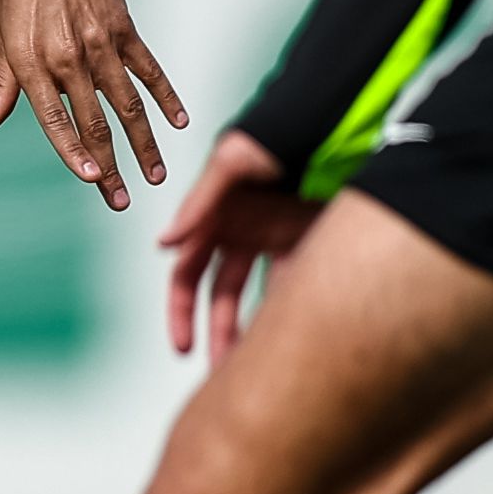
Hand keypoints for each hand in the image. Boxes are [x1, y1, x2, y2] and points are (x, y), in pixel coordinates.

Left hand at [0, 0, 185, 209]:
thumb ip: (1, 80)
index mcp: (32, 64)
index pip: (56, 122)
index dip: (74, 155)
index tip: (92, 182)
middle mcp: (69, 59)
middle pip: (96, 124)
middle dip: (110, 168)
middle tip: (121, 201)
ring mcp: (101, 44)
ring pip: (128, 106)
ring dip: (143, 144)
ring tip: (155, 176)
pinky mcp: (124, 28)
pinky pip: (149, 70)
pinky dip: (166, 97)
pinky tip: (179, 122)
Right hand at [158, 128, 316, 361]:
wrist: (329, 118)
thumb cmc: (274, 132)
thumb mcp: (231, 162)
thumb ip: (198, 204)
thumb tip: (163, 244)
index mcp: (214, 219)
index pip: (187, 274)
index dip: (181, 311)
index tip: (182, 347)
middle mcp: (241, 233)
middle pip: (222, 296)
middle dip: (219, 336)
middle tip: (221, 374)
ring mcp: (273, 238)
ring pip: (258, 297)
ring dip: (255, 331)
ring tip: (259, 368)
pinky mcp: (305, 240)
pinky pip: (292, 283)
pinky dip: (290, 310)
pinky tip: (297, 339)